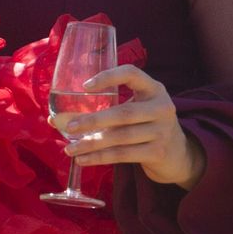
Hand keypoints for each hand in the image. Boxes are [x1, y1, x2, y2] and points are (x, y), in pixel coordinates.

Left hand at [52, 65, 206, 188]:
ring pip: (121, 137)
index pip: (132, 74)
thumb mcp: (135, 109)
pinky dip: (101, 158)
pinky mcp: (158, 152)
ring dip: (92, 144)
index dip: (109, 77)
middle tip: (70, 127)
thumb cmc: (145, 125)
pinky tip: (83, 160)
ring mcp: (163, 131)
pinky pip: (124, 155)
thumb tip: (54, 119)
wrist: (178, 154)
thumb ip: (105, 108)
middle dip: (93, 120)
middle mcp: (162, 107)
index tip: (85, 86)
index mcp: (154, 89)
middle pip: (124, 112)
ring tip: (70, 149)